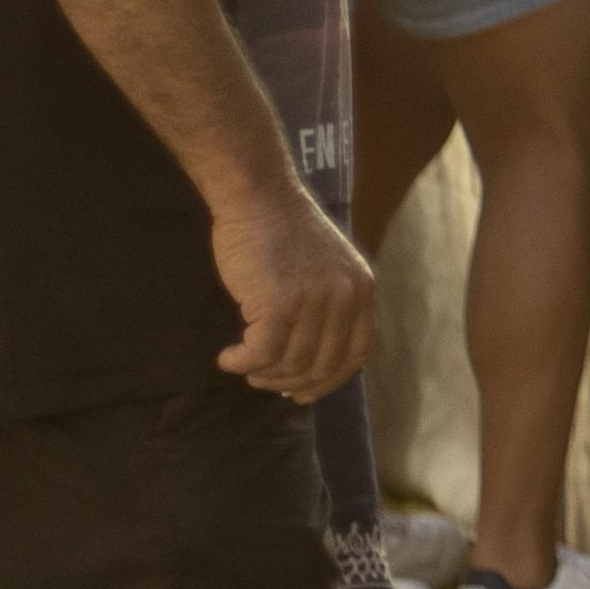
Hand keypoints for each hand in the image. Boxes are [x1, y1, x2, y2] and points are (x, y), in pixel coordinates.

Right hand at [213, 192, 373, 405]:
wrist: (258, 195)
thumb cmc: (282, 231)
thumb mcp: (326, 267)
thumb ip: (328, 306)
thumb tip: (310, 361)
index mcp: (362, 290)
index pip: (356, 354)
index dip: (330, 380)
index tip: (303, 393)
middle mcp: (346, 297)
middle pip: (322, 365)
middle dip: (289, 382)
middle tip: (262, 380)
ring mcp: (315, 300)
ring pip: (291, 363)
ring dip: (262, 373)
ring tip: (243, 365)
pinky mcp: (280, 302)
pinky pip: (262, 352)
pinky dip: (242, 362)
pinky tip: (228, 358)